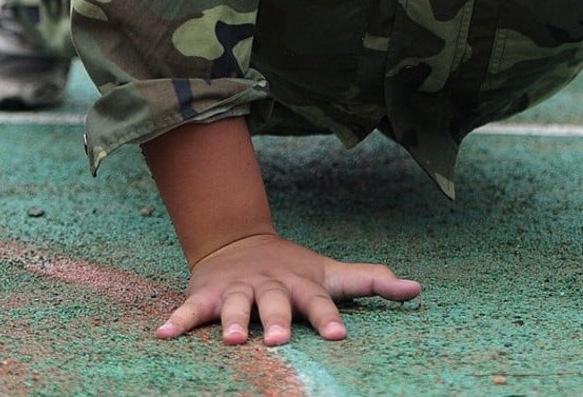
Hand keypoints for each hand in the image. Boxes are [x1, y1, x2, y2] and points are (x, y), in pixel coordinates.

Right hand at [156, 232, 421, 345]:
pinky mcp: (207, 295)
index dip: (329, 317)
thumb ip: (370, 280)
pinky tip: (164, 335)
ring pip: (235, 306)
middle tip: (282, 340)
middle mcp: (271, 286)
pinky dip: (178, 321)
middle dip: (278, 320)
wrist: (240, 242)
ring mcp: (238, 290)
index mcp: (302, 284)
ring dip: (233, 320)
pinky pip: (191, 310)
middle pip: (276, 303)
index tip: (340, 335)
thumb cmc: (294, 270)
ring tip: (232, 339)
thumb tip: (418, 288)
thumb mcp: (330, 273)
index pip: (320, 300)